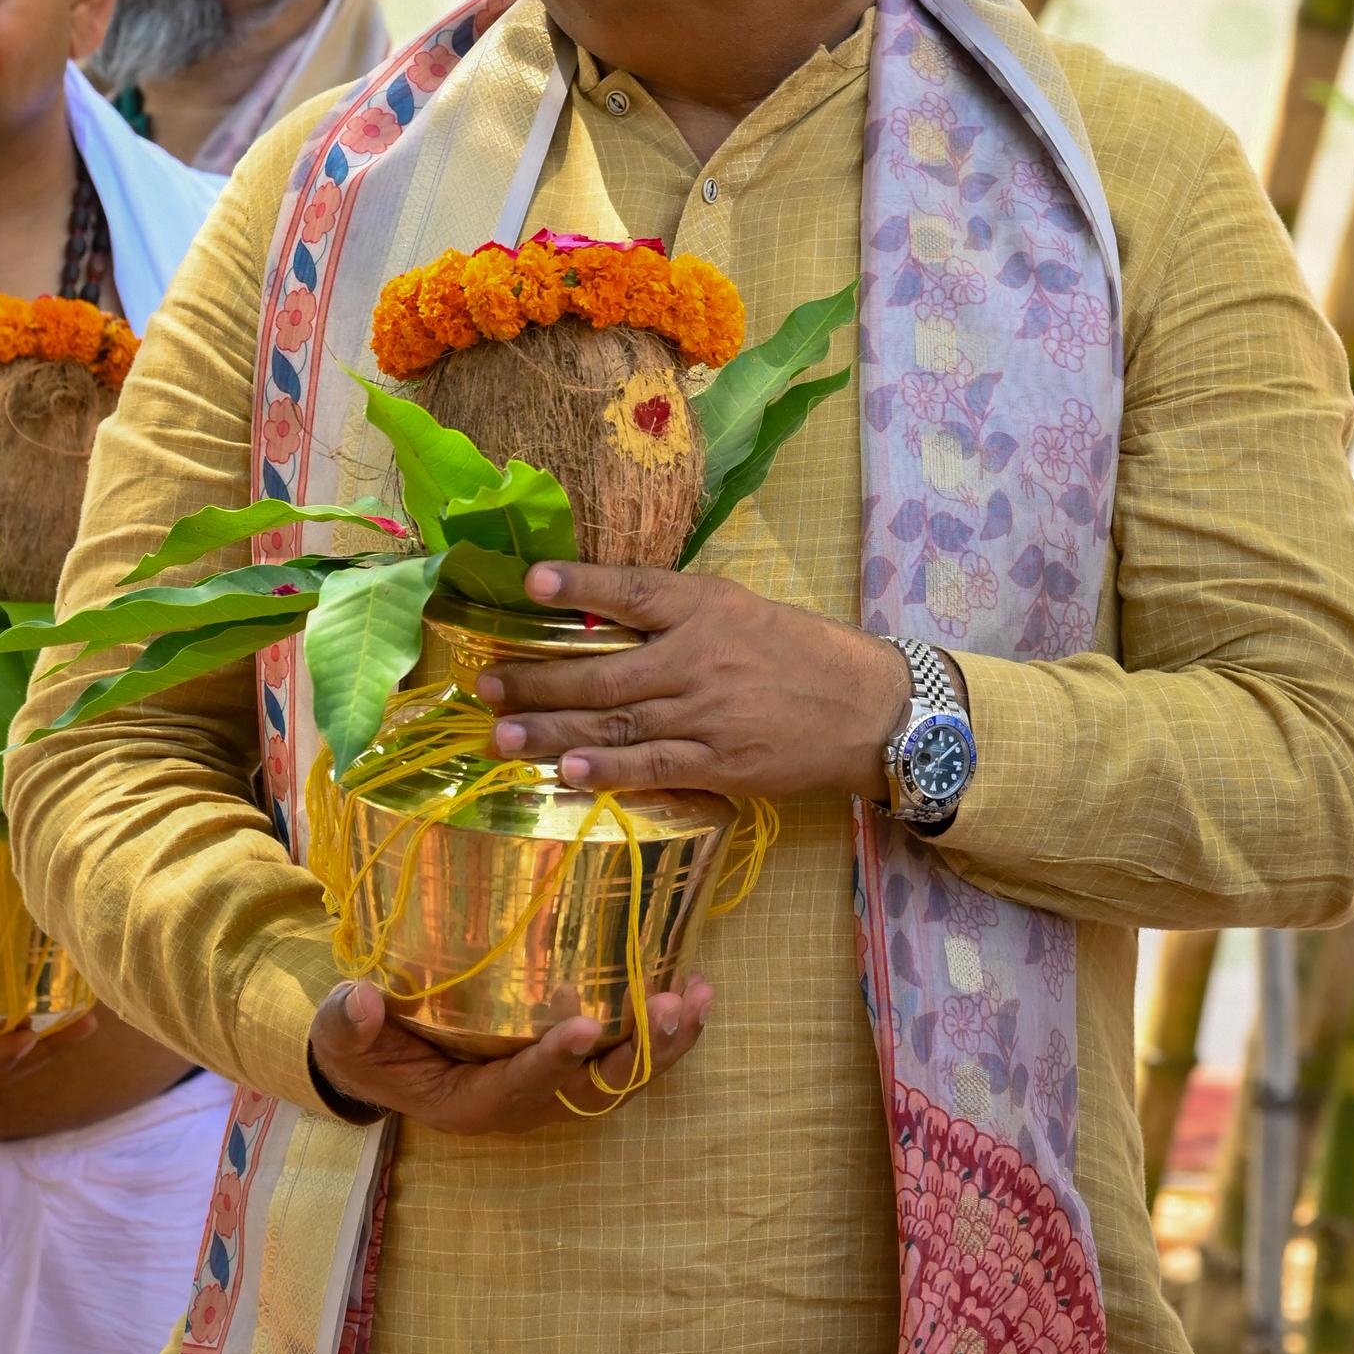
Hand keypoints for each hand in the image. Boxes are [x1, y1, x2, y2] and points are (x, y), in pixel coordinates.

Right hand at [307, 975, 711, 1129]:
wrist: (384, 1061)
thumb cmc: (367, 1046)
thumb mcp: (346, 1037)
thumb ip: (351, 1023)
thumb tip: (363, 1000)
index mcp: (472, 1103)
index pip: (519, 1088)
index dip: (554, 1062)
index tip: (585, 1026)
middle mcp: (525, 1103)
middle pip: (593, 1090)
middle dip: (639, 1053)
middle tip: (672, 1006)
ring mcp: (554, 1086)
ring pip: (621, 1075)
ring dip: (665, 1042)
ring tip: (698, 996)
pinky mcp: (570, 1061)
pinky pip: (625, 1052)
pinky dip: (662, 1028)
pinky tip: (693, 986)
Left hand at [475, 561, 920, 799]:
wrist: (869, 707)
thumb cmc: (801, 653)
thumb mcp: (742, 609)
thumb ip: (677, 611)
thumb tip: (603, 613)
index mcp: (707, 606)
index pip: (632, 590)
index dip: (579, 585)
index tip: (529, 582)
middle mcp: (700, 655)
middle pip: (604, 668)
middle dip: (538, 678)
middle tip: (485, 683)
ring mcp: (708, 712)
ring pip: (617, 722)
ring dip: (553, 730)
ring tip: (502, 734)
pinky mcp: (721, 761)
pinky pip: (654, 766)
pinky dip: (609, 770)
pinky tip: (567, 772)